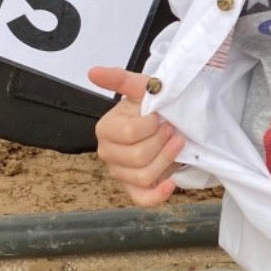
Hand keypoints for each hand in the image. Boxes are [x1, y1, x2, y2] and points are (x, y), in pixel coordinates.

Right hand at [88, 65, 186, 207]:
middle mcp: (108, 153)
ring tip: (177, 143)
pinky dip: (158, 194)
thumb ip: (120, 79)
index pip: (129, 134)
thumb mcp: (142, 88)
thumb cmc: (152, 106)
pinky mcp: (134, 188)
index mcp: (105, 129)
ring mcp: (120, 173)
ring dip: (166, 160)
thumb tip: (93, 72)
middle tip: (172, 129)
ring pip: (143, 177)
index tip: (160, 116)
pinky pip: (142, 199)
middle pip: (137, 158)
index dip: (150, 126)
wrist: (165, 121)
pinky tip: (171, 182)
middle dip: (162, 142)